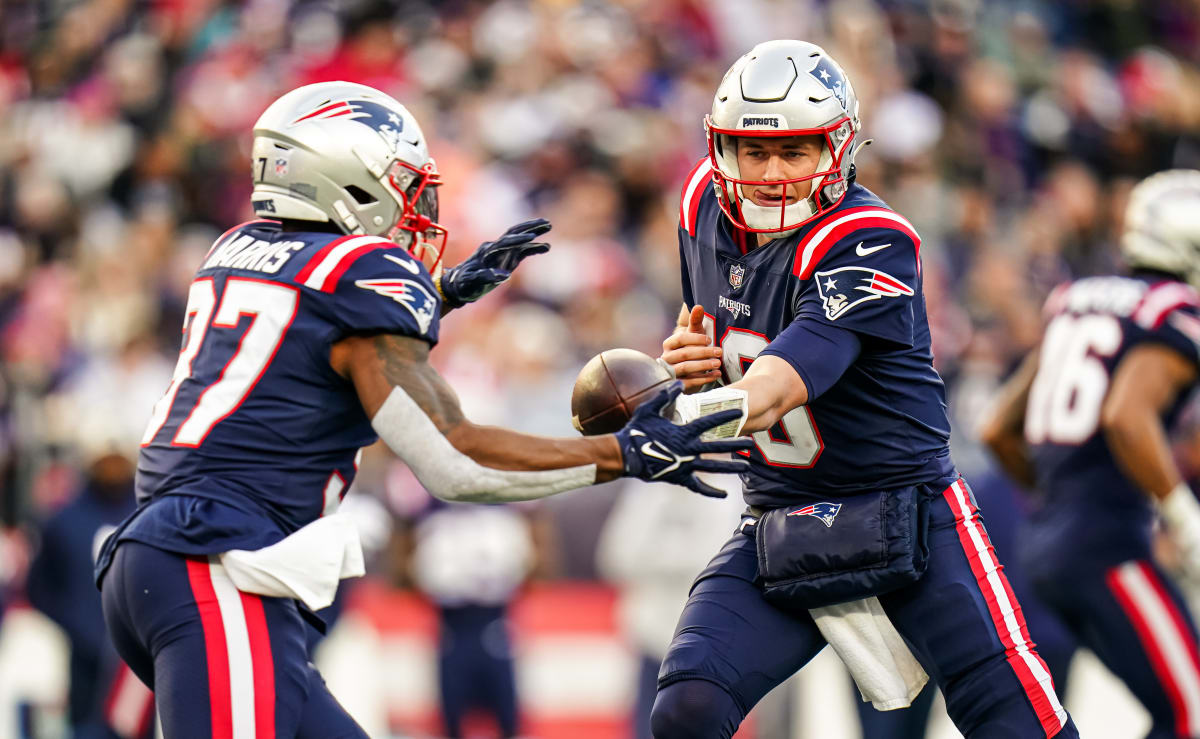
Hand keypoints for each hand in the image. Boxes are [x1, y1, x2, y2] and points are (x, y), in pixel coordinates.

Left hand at [438, 219, 551, 307]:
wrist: (459, 284)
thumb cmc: (464, 283)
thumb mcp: (471, 281)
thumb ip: (486, 277)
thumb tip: (504, 276)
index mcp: (487, 252)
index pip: (504, 242)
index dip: (518, 240)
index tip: (531, 237)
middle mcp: (495, 248)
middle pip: (513, 232)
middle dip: (529, 227)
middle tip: (546, 222)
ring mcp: (501, 252)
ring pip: (519, 238)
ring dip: (533, 231)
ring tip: (549, 225)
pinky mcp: (506, 258)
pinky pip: (521, 251)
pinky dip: (533, 248)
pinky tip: (546, 247)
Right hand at [614, 382, 752, 497]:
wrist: (626, 455)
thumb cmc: (636, 430)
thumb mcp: (650, 409)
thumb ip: (666, 396)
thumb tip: (679, 383)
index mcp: (684, 432)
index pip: (709, 422)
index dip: (725, 415)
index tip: (739, 411)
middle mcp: (689, 449)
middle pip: (717, 446)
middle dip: (735, 443)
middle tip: (751, 442)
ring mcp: (685, 465)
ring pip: (713, 467)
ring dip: (731, 466)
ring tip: (747, 466)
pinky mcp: (680, 477)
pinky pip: (698, 486)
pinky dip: (711, 491)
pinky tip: (724, 494)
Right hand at [661, 305, 722, 391]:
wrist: (687, 371)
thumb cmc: (691, 348)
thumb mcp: (693, 334)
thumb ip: (695, 321)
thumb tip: (699, 306)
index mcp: (669, 344)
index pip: (680, 339)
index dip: (695, 339)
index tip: (709, 339)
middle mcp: (667, 358)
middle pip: (684, 354)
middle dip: (703, 352)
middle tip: (719, 352)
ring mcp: (671, 372)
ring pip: (686, 367)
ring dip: (703, 365)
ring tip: (718, 364)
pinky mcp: (678, 384)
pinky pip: (690, 382)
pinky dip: (704, 378)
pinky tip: (716, 375)